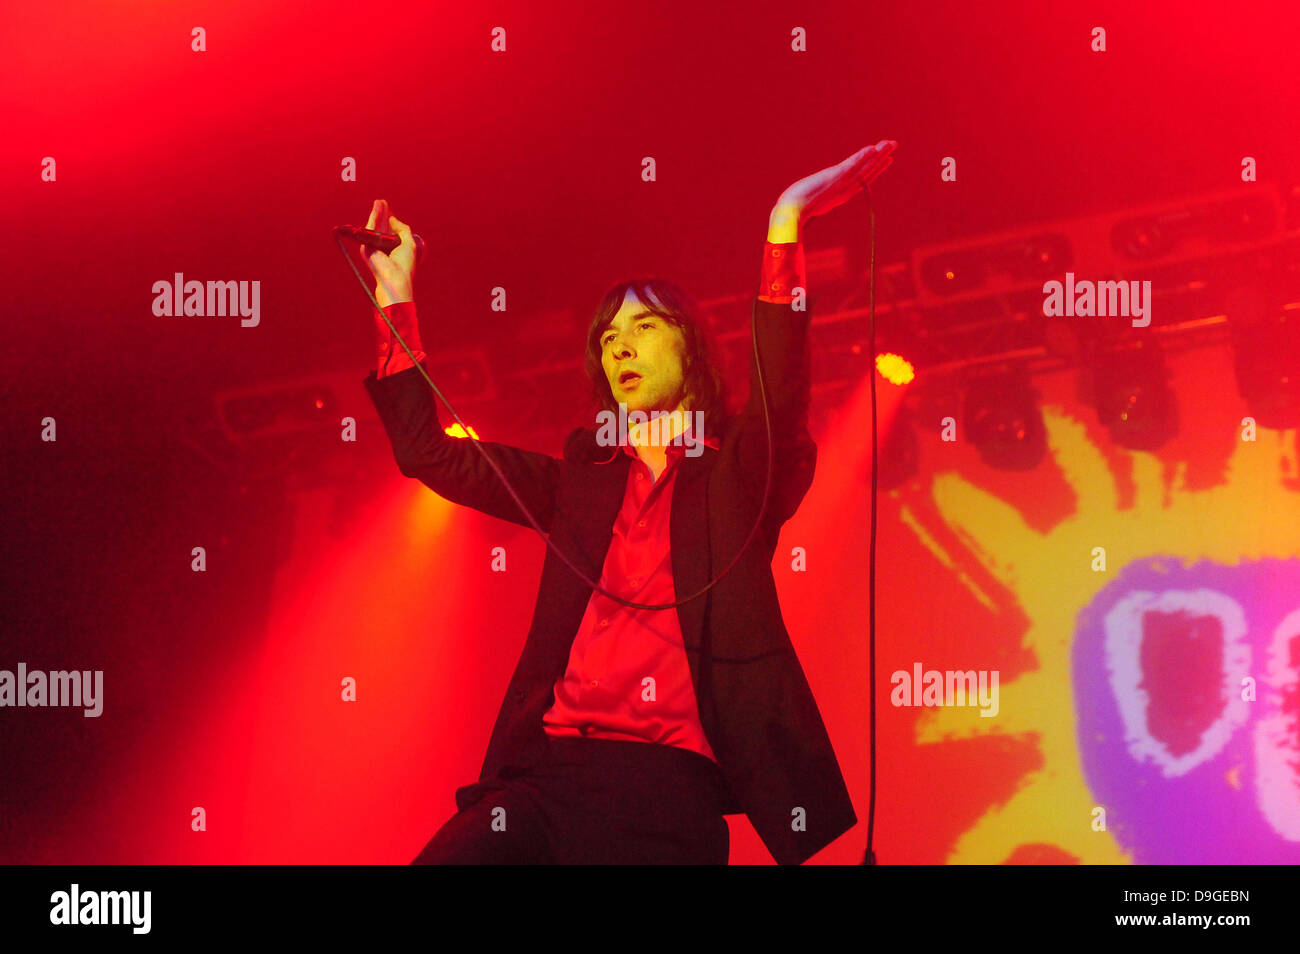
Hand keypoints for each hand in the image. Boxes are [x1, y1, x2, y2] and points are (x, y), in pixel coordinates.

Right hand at [360, 198, 416, 307]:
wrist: (396, 278)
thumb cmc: (404, 265)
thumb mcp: (409, 244)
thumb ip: (403, 229)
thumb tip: (393, 218)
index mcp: (392, 249)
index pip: (390, 232)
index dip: (390, 220)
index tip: (390, 210)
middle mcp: (381, 248)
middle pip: (381, 227)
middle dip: (382, 214)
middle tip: (382, 202)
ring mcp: (373, 248)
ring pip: (375, 226)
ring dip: (377, 212)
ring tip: (379, 201)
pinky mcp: (366, 247)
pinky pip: (370, 228)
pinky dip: (374, 217)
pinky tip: (377, 207)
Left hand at [771, 140, 896, 227]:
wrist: (790, 214)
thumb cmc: (794, 211)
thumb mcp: (807, 205)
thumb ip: (813, 205)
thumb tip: (809, 209)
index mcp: (840, 195)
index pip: (862, 179)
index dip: (875, 169)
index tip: (887, 160)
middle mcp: (844, 189)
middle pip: (867, 171)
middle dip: (881, 158)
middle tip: (894, 146)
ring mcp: (840, 183)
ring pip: (864, 167)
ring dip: (878, 154)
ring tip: (890, 144)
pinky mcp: (834, 177)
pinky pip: (852, 165)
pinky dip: (862, 158)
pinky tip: (872, 149)